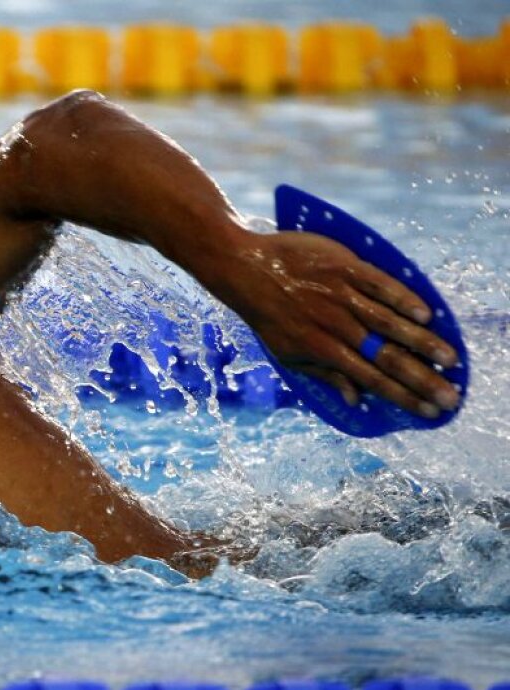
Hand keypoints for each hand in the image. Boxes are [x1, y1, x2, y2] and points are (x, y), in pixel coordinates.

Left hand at [221, 231, 460, 417]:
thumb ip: (325, 376)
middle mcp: (337, 326)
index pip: (372, 380)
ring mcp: (342, 296)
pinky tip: (425, 314)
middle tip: (451, 397)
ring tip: (450, 359)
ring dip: (423, 342)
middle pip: (387, 357)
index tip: (429, 412)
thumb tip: (355, 401)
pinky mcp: (345, 267)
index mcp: (324, 350)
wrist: (247, 269)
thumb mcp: (288, 354)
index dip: (402, 397)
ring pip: (390, 322)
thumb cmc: (269, 316)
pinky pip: (380, 284)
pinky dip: (402, 298)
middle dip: (422, 379)